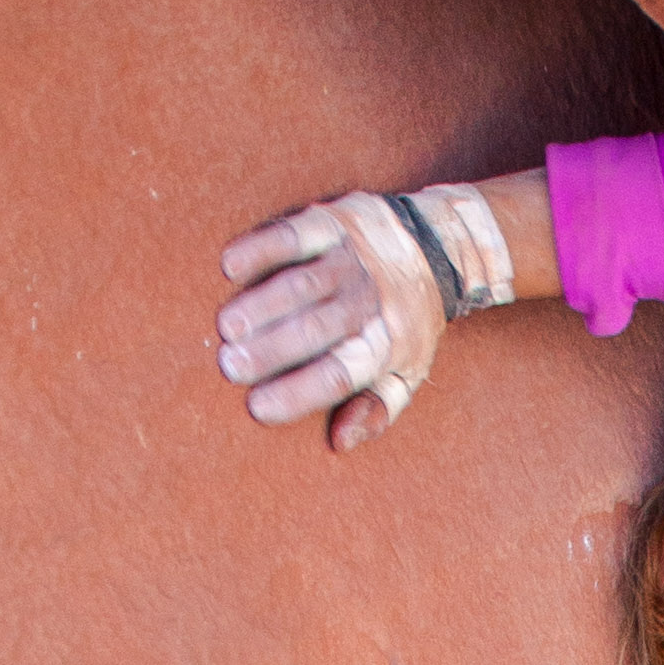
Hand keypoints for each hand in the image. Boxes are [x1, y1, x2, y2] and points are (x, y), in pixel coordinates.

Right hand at [218, 194, 448, 452]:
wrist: (436, 246)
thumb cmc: (408, 322)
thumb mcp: (408, 373)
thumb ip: (376, 410)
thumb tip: (341, 442)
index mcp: (385, 345)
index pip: (339, 374)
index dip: (299, 392)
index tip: (257, 407)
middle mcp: (369, 302)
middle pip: (317, 330)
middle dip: (272, 349)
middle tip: (229, 366)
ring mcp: (351, 260)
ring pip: (304, 285)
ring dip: (262, 304)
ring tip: (226, 326)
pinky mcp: (335, 223)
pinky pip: (297, 236)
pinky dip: (263, 248)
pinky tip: (231, 266)